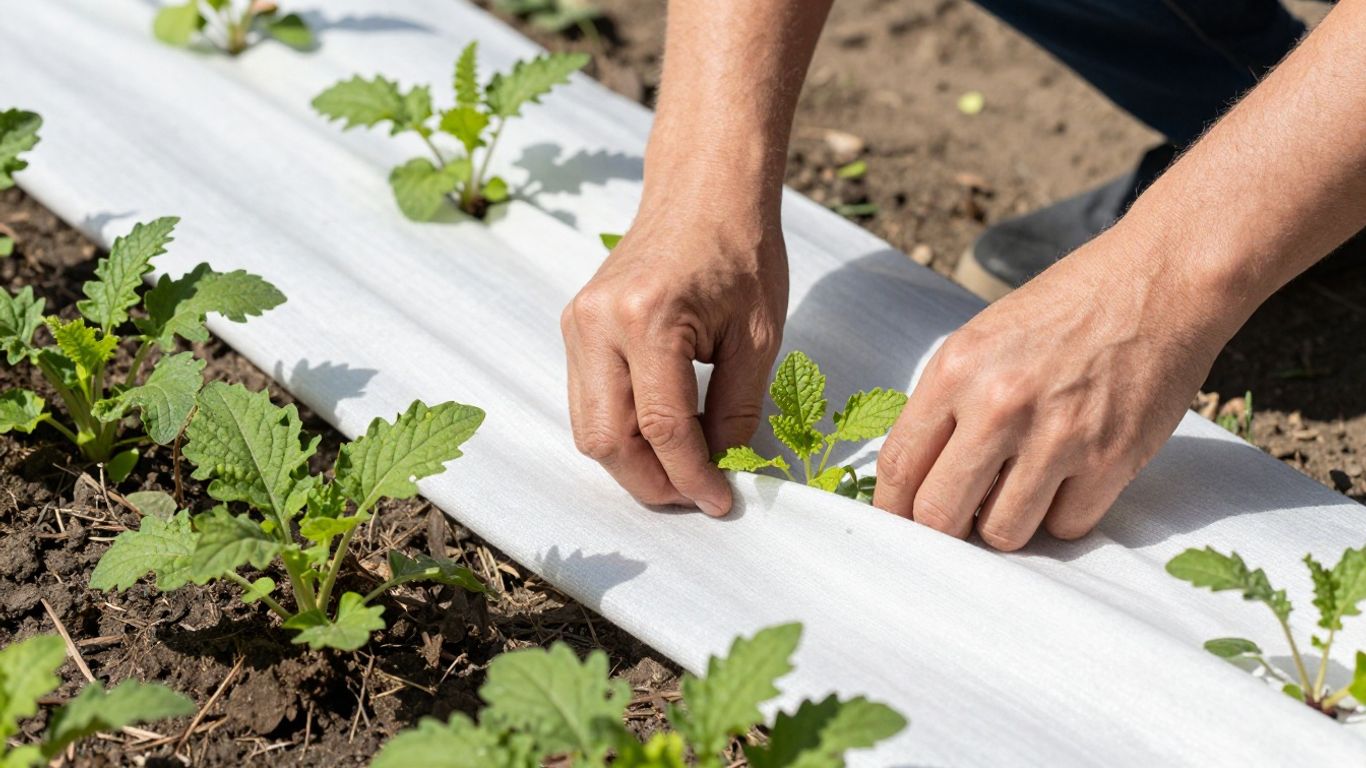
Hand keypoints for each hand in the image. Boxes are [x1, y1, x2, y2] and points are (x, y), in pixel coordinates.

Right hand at [562, 205, 787, 515]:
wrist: (703, 191)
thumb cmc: (741, 252)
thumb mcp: (758, 337)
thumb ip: (736, 410)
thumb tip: (722, 471)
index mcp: (647, 318)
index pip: (661, 427)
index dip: (692, 476)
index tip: (720, 501)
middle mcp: (598, 323)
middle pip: (607, 439)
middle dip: (651, 483)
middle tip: (694, 499)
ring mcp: (577, 324)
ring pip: (588, 428)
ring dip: (631, 464)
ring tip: (679, 476)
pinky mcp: (573, 326)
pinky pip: (586, 401)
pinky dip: (619, 431)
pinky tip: (658, 440)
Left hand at [873, 224, 1234, 548]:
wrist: (1158, 282)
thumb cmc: (1064, 309)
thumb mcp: (982, 339)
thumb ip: (946, 405)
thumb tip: (915, 479)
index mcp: (956, 370)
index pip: (898, 466)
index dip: (892, 507)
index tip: (901, 519)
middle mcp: (1000, 406)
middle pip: (940, 515)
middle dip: (945, 527)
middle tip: (961, 513)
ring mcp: (1058, 437)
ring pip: (1003, 534)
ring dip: (1006, 524)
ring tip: (1018, 492)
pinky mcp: (1112, 459)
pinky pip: (1066, 527)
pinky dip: (1062, 514)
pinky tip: (1067, 480)